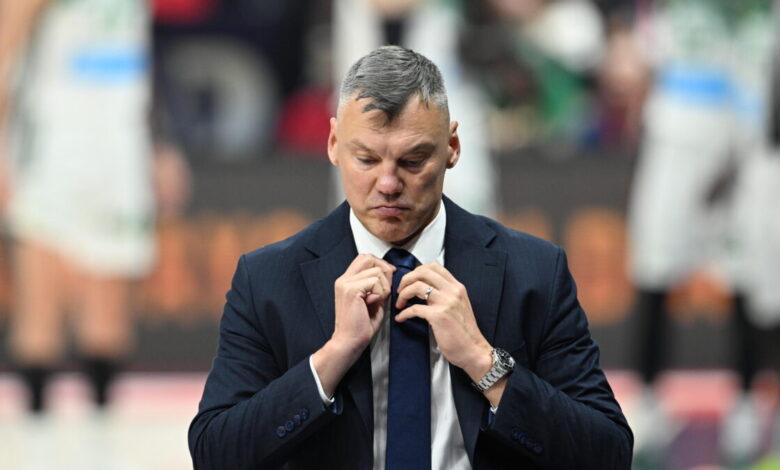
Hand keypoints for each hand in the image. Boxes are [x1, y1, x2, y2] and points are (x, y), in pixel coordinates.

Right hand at [312, 254, 394, 397]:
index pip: (364, 258)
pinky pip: (376, 282)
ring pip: (377, 271)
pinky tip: (373, 304)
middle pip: (369, 258)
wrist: (349, 342)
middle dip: (384, 270)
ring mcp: (346, 283)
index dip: (380, 264)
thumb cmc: (361, 326)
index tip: (388, 277)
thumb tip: (390, 271)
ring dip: (384, 286)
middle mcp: (344, 279)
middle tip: (386, 288)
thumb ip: (379, 285)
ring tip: (377, 301)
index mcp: (346, 281)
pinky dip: (381, 293)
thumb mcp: (373, 299)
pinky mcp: (351, 290)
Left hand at [395, 263, 492, 381]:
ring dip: (403, 295)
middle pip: (423, 272)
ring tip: (400, 304)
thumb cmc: (465, 332)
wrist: (474, 350)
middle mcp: (452, 291)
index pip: (434, 266)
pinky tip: (401, 318)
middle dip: (406, 279)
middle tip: (400, 290)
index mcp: (457, 287)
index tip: (410, 281)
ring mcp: (446, 303)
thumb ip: (446, 294)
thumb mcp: (459, 305)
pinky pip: (414, 309)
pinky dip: (403, 313)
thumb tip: (425, 288)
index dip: (417, 271)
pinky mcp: (438, 316)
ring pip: (417, 287)